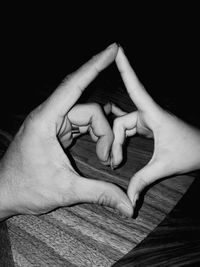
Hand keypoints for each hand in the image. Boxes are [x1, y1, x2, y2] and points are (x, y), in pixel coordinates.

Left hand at [0, 43, 132, 220]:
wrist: (4, 193)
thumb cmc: (26, 188)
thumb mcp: (66, 190)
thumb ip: (99, 193)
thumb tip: (127, 206)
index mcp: (46, 121)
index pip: (74, 84)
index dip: (94, 65)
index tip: (113, 49)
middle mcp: (49, 116)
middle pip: (88, 111)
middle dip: (105, 132)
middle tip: (110, 159)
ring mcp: (53, 123)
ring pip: (87, 118)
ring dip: (101, 134)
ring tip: (106, 158)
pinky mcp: (56, 132)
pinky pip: (81, 125)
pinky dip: (94, 135)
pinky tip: (100, 149)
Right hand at [111, 46, 199, 209]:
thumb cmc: (192, 152)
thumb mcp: (164, 166)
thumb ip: (143, 180)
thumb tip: (129, 199)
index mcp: (153, 115)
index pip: (136, 87)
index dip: (126, 68)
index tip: (117, 49)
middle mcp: (149, 114)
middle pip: (121, 123)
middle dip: (114, 143)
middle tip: (112, 163)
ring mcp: (148, 120)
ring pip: (123, 128)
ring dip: (117, 144)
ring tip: (115, 162)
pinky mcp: (149, 126)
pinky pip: (129, 130)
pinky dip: (122, 142)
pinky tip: (119, 155)